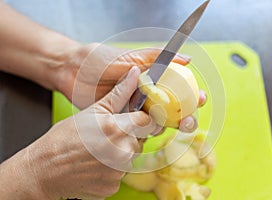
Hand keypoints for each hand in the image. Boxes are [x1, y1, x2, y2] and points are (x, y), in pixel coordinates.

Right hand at [0, 67, 157, 199]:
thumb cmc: (65, 137)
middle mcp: (122, 152)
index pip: (148, 121)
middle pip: (139, 140)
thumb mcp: (93, 110)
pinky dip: (111, 169)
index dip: (141, 119)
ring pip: (130, 158)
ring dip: (120, 153)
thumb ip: (119, 93)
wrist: (45, 168)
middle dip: (128, 136)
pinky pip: (120, 174)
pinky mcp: (112, 187)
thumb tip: (135, 73)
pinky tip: (96, 164)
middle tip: (106, 135)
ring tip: (99, 150)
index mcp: (118, 129)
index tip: (133, 119)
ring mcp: (118, 172)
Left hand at [52, 43, 204, 132]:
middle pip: (172, 111)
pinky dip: (143, 134)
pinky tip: (147, 134)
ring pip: (156, 123)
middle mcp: (146, 98)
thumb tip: (187, 58)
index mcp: (152, 82)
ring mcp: (133, 111)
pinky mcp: (120, 121)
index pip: (178, 91)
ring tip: (164, 124)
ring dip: (165, 127)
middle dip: (185, 117)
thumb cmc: (101, 59)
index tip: (201, 99)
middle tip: (188, 120)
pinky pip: (135, 131)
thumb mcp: (132, 56)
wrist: (72, 71)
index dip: (192, 97)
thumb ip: (158, 57)